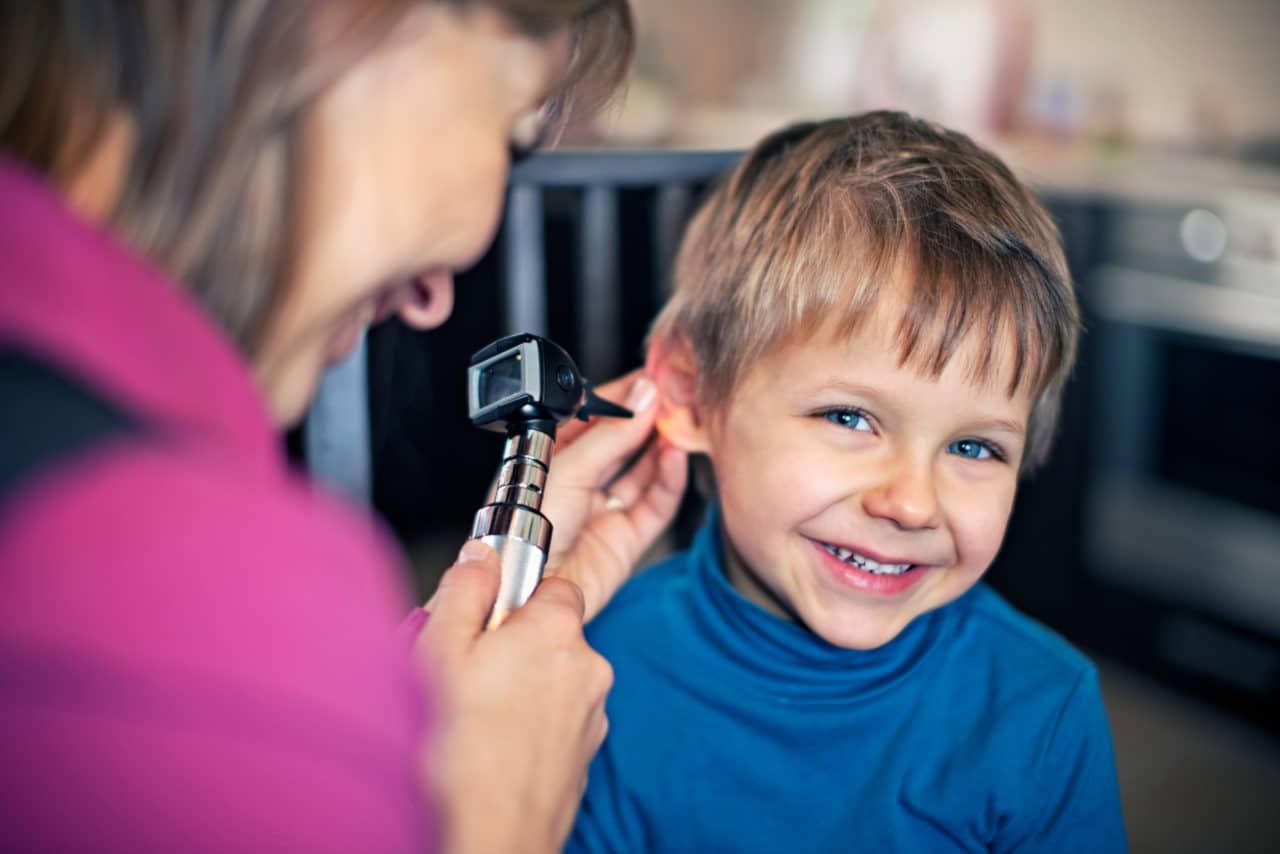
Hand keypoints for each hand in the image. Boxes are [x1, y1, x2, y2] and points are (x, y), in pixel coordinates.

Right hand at [418, 542, 611, 853]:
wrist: (486, 840)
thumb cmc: (457, 753)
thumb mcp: (439, 649)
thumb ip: (465, 591)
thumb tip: (482, 556)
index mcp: (558, 631)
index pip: (553, 584)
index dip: (514, 596)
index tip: (484, 615)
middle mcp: (588, 669)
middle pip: (549, 635)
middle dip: (510, 646)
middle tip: (464, 673)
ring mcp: (590, 718)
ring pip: (551, 681)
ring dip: (519, 688)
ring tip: (471, 717)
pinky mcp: (582, 758)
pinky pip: (553, 723)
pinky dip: (527, 727)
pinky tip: (489, 747)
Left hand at [540, 372, 687, 621]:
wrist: (524, 590)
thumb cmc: (522, 532)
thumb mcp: (566, 468)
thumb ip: (610, 434)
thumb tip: (644, 399)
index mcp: (550, 456)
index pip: (593, 416)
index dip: (622, 397)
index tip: (650, 379)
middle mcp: (577, 481)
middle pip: (621, 441)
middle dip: (648, 419)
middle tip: (674, 397)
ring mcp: (602, 510)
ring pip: (642, 470)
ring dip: (662, 446)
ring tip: (680, 422)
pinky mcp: (625, 538)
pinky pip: (656, 504)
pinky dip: (669, 480)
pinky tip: (675, 456)